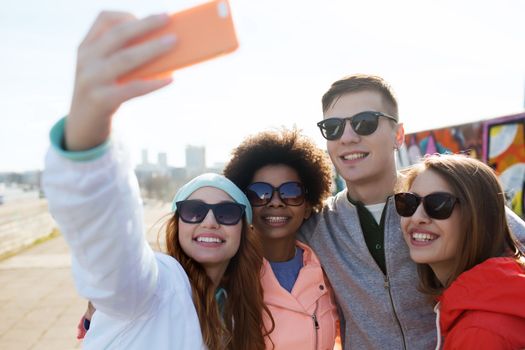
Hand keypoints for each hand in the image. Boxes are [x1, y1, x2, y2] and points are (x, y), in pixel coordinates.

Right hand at [66, 12, 176, 150]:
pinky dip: (153, 83)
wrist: (82, 125)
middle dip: (146, 25)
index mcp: (86, 47)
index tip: (153, 17)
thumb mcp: (103, 69)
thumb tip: (162, 43)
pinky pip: (133, 88)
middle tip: (168, 19)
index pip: (104, 19)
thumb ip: (121, 54)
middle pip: (118, 35)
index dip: (128, 15)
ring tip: (173, 42)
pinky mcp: (101, 100)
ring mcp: (91, 80)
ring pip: (126, 58)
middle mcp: (86, 60)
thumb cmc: (103, 92)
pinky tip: (170, 79)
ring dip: (153, 48)